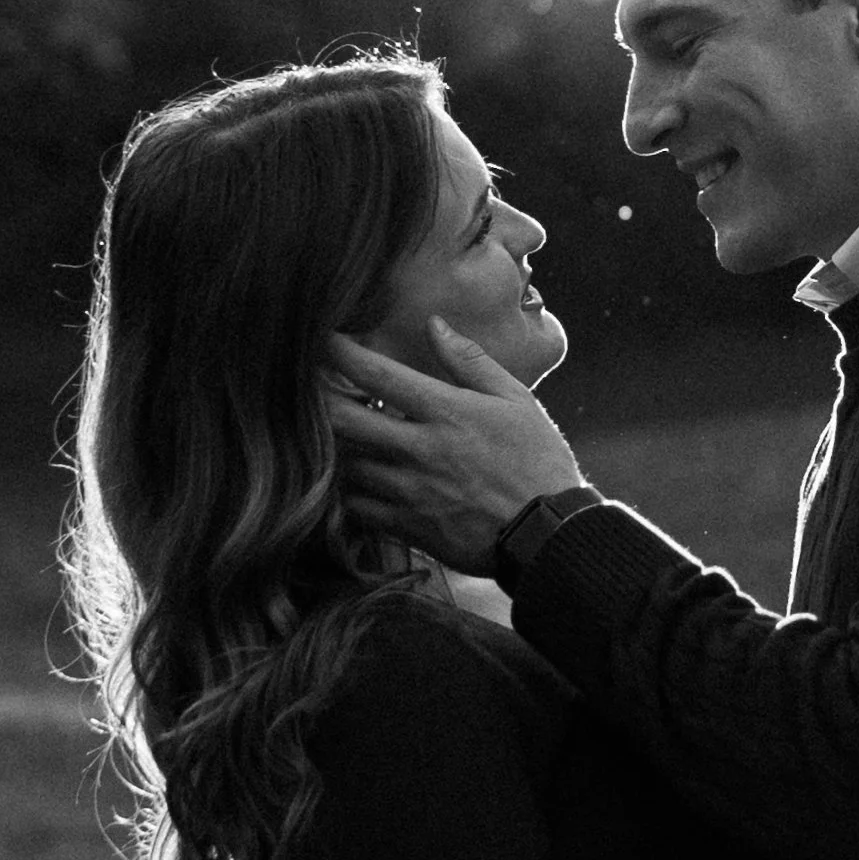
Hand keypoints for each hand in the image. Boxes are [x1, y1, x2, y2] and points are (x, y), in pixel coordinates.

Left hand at [327, 323, 585, 571]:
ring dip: (337, 447)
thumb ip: (470, 361)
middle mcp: (420, 449)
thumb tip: (435, 325)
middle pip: (344, 420)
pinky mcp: (408, 526)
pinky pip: (357, 507)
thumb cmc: (537, 461)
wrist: (550, 534)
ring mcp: (410, 490)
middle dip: (317, 401)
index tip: (324, 341)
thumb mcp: (515, 400)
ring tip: (335, 435)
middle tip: (308, 391)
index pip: (378, 375)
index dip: (341, 353)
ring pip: (346, 464)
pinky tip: (354, 481)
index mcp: (446, 412)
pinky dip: (348, 492)